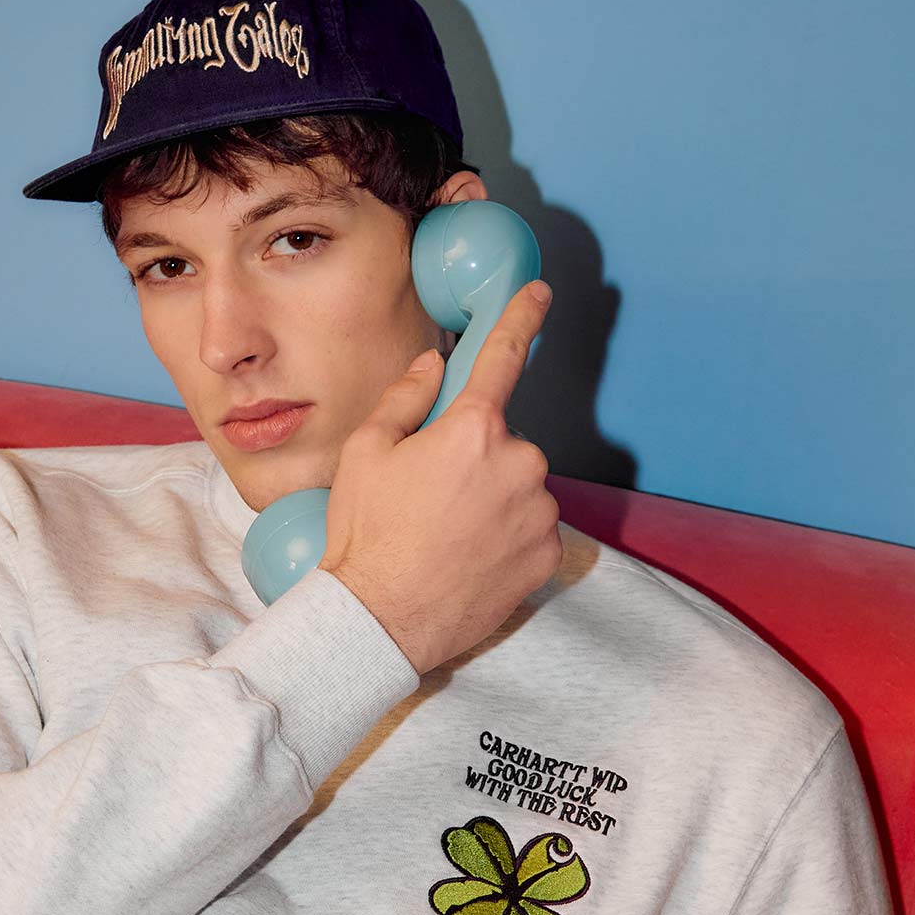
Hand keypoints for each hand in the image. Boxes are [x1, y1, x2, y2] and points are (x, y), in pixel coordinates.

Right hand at [320, 278, 560, 676]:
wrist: (381, 620)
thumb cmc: (367, 537)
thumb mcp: (365, 454)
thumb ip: (405, 399)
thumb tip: (432, 365)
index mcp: (472, 429)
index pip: (502, 357)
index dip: (521, 318)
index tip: (538, 294)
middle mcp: (519, 462)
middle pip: (504, 442)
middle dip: (476, 458)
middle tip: (431, 498)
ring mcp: (540, 512)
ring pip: (521, 487)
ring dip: (494, 500)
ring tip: (446, 536)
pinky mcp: (548, 554)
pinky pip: (533, 529)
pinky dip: (508, 538)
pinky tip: (470, 558)